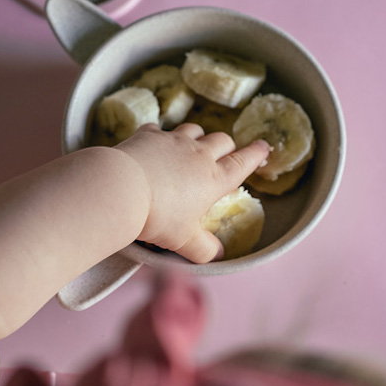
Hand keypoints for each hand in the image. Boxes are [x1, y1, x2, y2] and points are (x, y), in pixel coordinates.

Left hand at [116, 123, 268, 262]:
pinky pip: (159, 129)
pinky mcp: (149, 135)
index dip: (255, 154)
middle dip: (226, 146)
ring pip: (194, 129)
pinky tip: (154, 145)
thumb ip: (204, 249)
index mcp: (213, 179)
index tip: (263, 146)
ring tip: (191, 147)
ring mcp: (173, 141)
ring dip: (197, 137)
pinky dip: (160, 137)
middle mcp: (198, 155)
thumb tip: (217, 255)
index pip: (242, 163)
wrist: (122, 189)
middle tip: (223, 155)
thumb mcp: (183, 241)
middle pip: (222, 140)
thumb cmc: (158, 218)